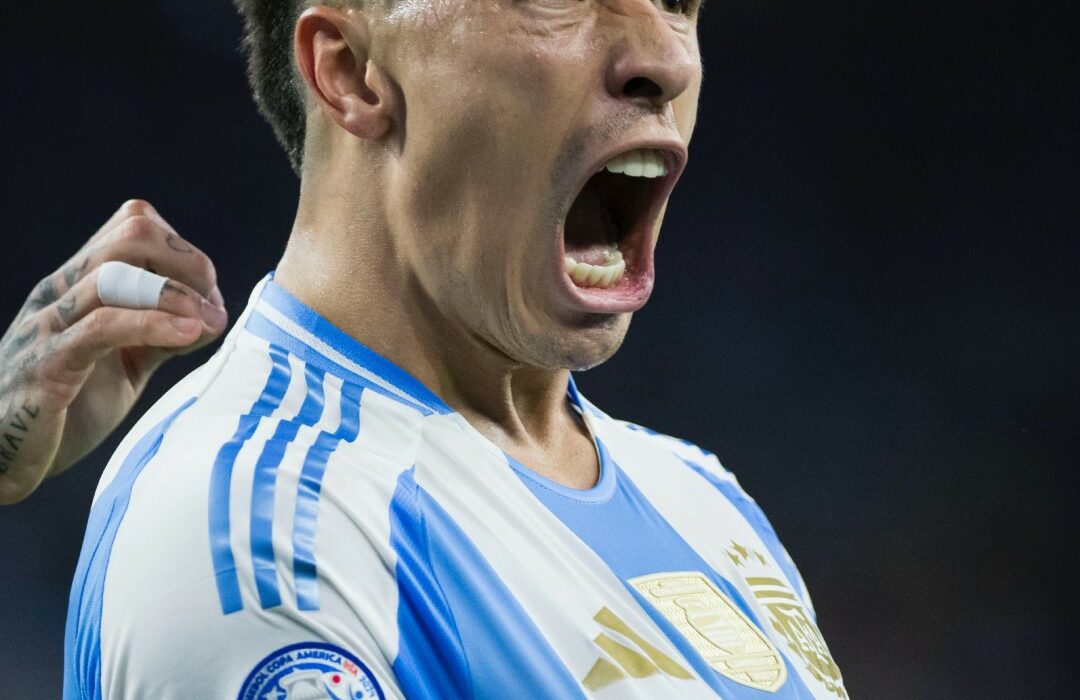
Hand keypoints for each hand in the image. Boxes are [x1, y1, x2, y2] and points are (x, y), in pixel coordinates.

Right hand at [0, 200, 226, 503]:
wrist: (0, 463)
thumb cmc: (65, 411)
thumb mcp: (124, 364)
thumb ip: (160, 335)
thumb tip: (211, 316)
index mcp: (79, 285)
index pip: (135, 224)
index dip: (184, 253)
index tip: (208, 299)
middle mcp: (61, 292)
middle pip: (132, 233)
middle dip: (187, 262)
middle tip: (212, 307)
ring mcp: (50, 325)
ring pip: (116, 274)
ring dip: (177, 294)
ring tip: (209, 322)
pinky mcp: (47, 366)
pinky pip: (102, 328)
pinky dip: (154, 324)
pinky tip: (189, 334)